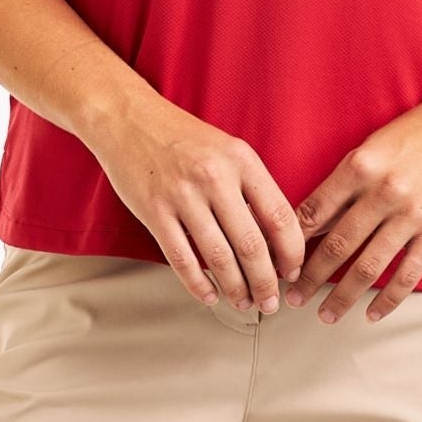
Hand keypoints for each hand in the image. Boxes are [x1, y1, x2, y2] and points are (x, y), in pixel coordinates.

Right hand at [96, 97, 304, 312]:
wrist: (128, 119)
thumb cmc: (182, 137)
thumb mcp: (228, 150)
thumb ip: (251, 188)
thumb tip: (275, 240)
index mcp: (241, 159)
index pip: (279, 216)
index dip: (291, 252)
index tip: (292, 271)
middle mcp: (214, 177)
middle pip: (252, 244)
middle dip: (265, 282)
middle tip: (270, 300)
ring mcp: (182, 195)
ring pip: (218, 258)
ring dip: (236, 289)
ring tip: (244, 302)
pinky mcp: (154, 211)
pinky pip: (181, 259)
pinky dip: (198, 285)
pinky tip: (210, 295)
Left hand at [284, 104, 421, 324]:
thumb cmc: (413, 135)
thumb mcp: (369, 148)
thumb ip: (343, 185)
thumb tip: (311, 223)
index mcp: (360, 166)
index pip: (315, 212)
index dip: (292, 242)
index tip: (280, 262)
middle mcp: (383, 192)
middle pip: (337, 246)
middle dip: (310, 278)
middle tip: (293, 297)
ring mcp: (412, 214)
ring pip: (368, 267)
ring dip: (342, 297)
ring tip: (325, 314)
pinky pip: (408, 275)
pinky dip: (388, 300)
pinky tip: (371, 314)